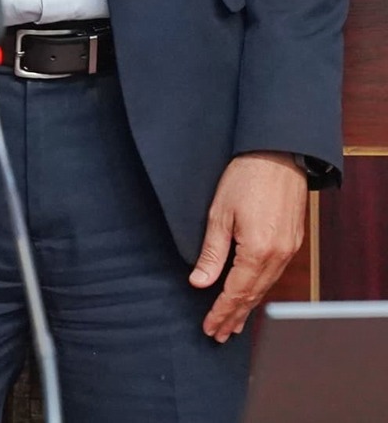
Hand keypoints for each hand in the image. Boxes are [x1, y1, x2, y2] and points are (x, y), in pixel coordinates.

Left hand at [190, 151, 307, 340]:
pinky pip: (273, 275)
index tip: (209, 327)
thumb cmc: (244, 179)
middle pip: (252, 295)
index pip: (236, 292)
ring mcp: (288, 251)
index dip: (221, 312)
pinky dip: (259, 290)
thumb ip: (211, 253)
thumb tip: (198, 282)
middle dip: (234, 316)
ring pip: (264, 288)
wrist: (277, 156)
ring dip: (248, 307)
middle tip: (218, 334)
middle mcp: (277, 257)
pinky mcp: (292, 243)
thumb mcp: (219, 215)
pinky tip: (251, 296)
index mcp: (257, 251)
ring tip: (233, 324)